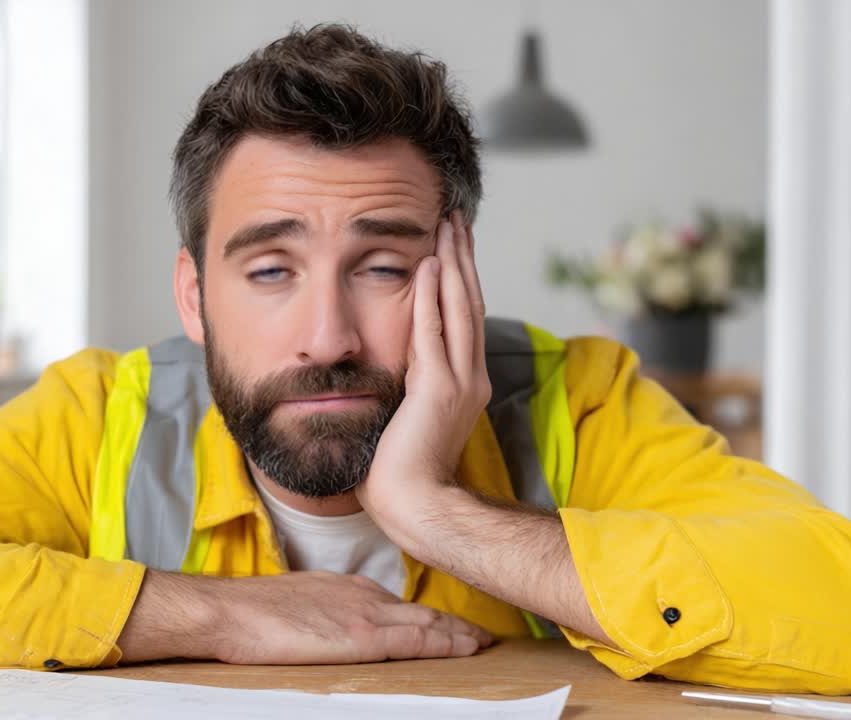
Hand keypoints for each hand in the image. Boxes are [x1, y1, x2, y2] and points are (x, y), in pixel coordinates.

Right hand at [117, 570, 490, 664]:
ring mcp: (366, 614)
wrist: (228, 613)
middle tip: (483, 638)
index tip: (451, 628)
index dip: (429, 617)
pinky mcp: (363, 636)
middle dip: (453, 625)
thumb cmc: (249, 615)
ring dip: (458, 633)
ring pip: (427, 623)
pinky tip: (466, 648)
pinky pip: (417, 639)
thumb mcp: (296, 605)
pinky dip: (446, 642)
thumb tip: (330, 630)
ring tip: (484, 644)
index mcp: (346, 588)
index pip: (399, 605)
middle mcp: (363, 595)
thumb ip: (323, 613)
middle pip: (420, 611)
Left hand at [356, 213, 490, 549]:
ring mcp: (458, 380)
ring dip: (453, 263)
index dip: (459, 278)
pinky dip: (432, 296)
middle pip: (469, 302)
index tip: (451, 246)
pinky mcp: (439, 388)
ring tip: (448, 226)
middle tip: (457, 219)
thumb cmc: (399, 473)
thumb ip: (402, 387)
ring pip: (459, 307)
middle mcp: (469, 375)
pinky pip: (433, 330)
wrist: (417, 506)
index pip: (462, 318)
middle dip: (463, 257)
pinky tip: (429, 264)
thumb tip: (380, 369)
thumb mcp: (403, 417)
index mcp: (462, 382)